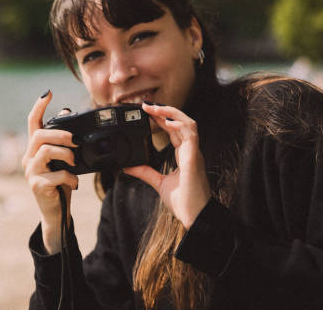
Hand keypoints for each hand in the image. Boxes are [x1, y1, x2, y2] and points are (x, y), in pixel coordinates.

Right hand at [22, 90, 77, 253]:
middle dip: (60, 134)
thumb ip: (62, 141)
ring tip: (74, 162)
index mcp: (35, 149)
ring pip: (45, 151)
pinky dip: (70, 177)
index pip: (32, 123)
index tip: (48, 93)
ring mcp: (30, 172)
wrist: (57, 211)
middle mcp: (28, 158)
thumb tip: (66, 113)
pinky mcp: (36, 185)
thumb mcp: (64, 160)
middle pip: (39, 135)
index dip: (39, 106)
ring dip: (65, 154)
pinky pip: (56, 174)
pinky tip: (75, 182)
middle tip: (76, 141)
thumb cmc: (61, 184)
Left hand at [124, 102, 210, 229]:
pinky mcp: (194, 158)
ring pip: (188, 123)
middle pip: (181, 122)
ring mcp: (194, 153)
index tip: (147, 112)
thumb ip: (145, 172)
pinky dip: (180, 126)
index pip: (174, 130)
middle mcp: (190, 151)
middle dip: (164, 111)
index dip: (162, 119)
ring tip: (155, 108)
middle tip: (146, 105)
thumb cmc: (183, 201)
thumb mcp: (158, 183)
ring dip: (172, 113)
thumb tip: (128, 167)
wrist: (194, 216)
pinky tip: (168, 122)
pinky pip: (191, 136)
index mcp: (184, 155)